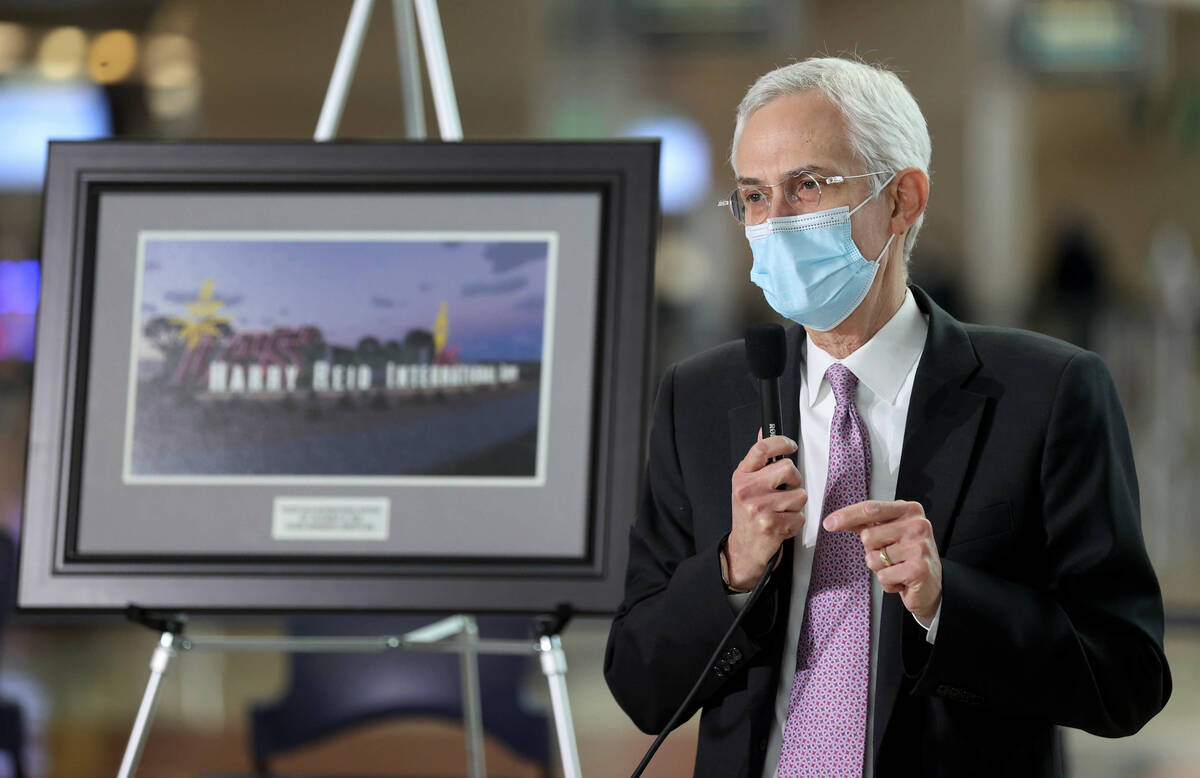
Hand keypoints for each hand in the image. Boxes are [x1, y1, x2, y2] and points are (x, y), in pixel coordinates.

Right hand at [726, 436, 806, 590]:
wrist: (743, 548)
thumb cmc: (748, 514)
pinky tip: (782, 524)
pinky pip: (800, 516)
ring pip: (799, 495)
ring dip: (796, 505)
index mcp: (741, 476)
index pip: (762, 449)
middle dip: (795, 480)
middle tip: (786, 490)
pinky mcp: (772, 525)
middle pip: (789, 468)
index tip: (790, 446)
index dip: (781, 442)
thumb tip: (764, 431)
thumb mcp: (746, 484)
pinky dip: (795, 522)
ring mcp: (759, 508)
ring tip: (781, 511)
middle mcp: (747, 490)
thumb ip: (758, 460)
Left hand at [824, 500, 941, 624]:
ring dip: (880, 569)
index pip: (871, 509)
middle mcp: (917, 525)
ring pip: (873, 559)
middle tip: (891, 556)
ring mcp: (919, 547)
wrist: (932, 585)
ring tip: (897, 568)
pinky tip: (902, 580)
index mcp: (909, 510)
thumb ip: (866, 523)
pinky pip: (883, 577)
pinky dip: (888, 583)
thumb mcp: (889, 533)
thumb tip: (834, 521)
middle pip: (868, 536)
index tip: (828, 523)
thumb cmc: (907, 556)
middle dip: (872, 551)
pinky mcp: (918, 569)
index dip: (847, 516)